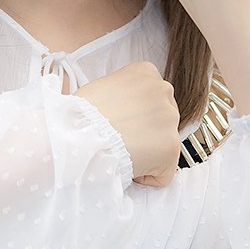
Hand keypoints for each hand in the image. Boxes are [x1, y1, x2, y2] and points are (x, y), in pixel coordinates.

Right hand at [76, 60, 182, 188]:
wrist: (78, 136)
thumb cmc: (80, 116)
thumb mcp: (103, 87)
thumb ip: (124, 95)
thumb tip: (126, 111)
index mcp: (146, 72)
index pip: (151, 97)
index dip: (135, 116)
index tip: (120, 123)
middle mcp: (164, 90)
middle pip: (161, 118)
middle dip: (145, 133)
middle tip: (120, 140)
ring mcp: (171, 119)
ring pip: (164, 144)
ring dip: (147, 153)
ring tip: (121, 152)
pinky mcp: (172, 148)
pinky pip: (164, 171)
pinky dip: (148, 176)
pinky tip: (129, 167)